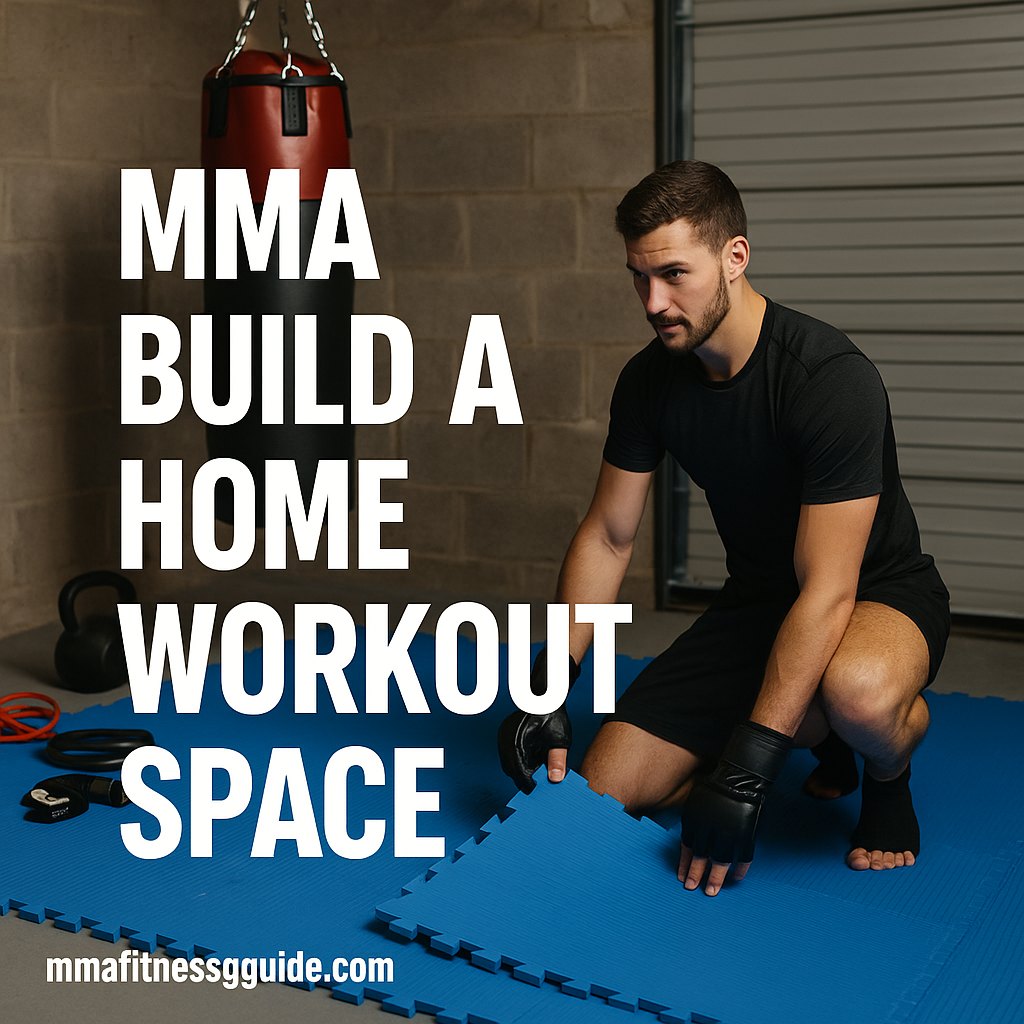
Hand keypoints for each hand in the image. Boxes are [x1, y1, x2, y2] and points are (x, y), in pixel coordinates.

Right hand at [497, 707, 570, 791]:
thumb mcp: (560, 740)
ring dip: (521, 769)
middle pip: (511, 769)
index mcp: (518, 740)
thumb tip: (555, 779)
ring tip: (537, 768)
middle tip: (540, 783)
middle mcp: (506, 738)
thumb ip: (557, 761)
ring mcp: (502, 735)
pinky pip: (507, 755)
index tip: (538, 790)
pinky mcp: (503, 734)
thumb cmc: (554, 716)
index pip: (519, 771)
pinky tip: (531, 759)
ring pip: (508, 763)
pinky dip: (518, 760)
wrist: (546, 698)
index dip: (529, 783)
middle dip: (525, 777)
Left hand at [678, 721, 791, 894]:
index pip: (687, 847)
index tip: (681, 876)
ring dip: (715, 878)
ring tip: (712, 891)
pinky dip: (740, 870)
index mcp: (695, 821)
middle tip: (692, 888)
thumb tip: (690, 842)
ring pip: (720, 862)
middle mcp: (709, 830)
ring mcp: (728, 834)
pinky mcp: (745, 836)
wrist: (739, 778)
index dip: (684, 863)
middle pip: (701, 858)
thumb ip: (693, 823)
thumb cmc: (716, 788)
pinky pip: (743, 858)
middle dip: (696, 874)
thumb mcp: (695, 803)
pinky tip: (736, 878)